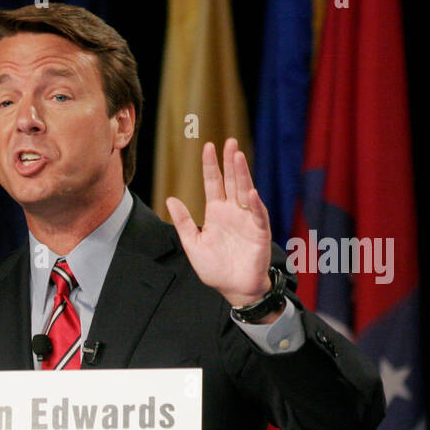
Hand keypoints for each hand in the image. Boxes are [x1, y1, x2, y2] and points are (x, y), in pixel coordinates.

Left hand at [164, 138, 273, 309]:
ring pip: (245, 192)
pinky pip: (257, 215)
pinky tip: (249, 192)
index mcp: (216, 212)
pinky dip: (253, 204)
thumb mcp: (192, 244)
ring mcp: (247, 220)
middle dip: (230, 162)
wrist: (234, 288)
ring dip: (243, 174)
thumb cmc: (215, 268)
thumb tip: (170, 199)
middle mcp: (233, 211)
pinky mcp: (259, 232)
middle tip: (229, 141)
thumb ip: (183, 222)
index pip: (214, 183)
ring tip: (238, 156)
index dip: (211, 166)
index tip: (208, 146)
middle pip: (232, 181)